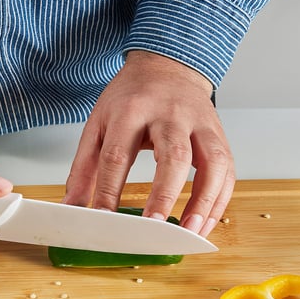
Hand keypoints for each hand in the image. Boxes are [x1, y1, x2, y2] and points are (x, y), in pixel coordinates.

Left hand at [64, 51, 234, 236]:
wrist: (167, 66)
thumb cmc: (130, 99)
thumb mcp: (98, 124)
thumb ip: (84, 167)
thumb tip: (72, 207)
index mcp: (131, 110)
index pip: (118, 155)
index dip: (110, 190)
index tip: (103, 221)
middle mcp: (170, 115)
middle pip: (173, 154)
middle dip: (165, 194)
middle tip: (155, 227)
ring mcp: (200, 124)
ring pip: (212, 162)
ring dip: (204, 201)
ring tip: (189, 232)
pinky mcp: (219, 135)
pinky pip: (227, 170)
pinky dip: (220, 200)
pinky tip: (205, 222)